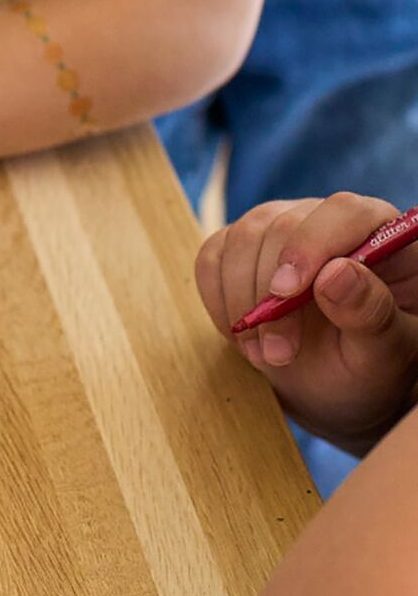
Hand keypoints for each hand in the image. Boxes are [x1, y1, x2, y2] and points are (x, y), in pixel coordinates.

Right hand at [196, 193, 417, 452]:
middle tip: (278, 355)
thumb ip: (370, 313)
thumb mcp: (384, 352)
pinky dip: (219, 302)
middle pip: (282, 226)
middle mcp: (328, 221)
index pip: (344, 212)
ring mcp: (279, 228)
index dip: (311, 245)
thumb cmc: (371, 365)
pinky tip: (244, 336)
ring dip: (242, 303)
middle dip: (268, 294)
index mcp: (382, 235)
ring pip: (241, 239)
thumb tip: (337, 273)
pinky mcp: (238, 247)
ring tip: (265, 356)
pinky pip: (211, 258)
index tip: (285, 293)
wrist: (333, 383)